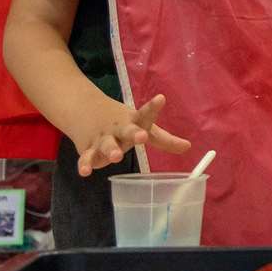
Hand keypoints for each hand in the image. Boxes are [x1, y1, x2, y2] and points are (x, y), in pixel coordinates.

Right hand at [68, 93, 189, 175]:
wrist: (83, 109)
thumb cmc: (123, 122)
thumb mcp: (143, 126)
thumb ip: (164, 140)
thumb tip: (188, 147)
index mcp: (134, 121)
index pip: (146, 114)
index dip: (153, 107)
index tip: (161, 98)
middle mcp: (119, 128)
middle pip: (127, 130)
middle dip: (134, 133)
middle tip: (142, 136)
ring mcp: (103, 138)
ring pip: (106, 144)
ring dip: (111, 150)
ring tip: (116, 157)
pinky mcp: (88, 148)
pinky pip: (86, 157)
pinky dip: (85, 164)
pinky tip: (85, 172)